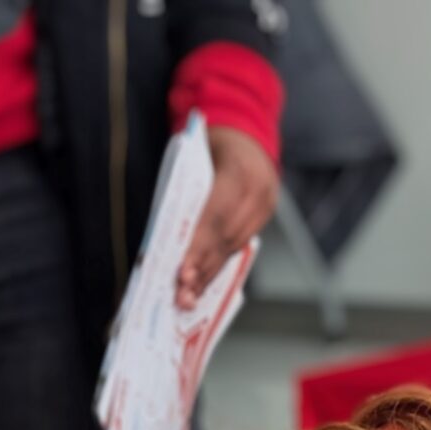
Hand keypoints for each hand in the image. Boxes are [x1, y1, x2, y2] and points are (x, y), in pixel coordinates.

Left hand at [177, 126, 278, 308]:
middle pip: (226, 238)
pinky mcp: (264, 217)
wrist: (247, 129)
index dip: (198, 248)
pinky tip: (203, 284)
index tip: (182, 273)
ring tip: (189, 299)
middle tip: (182, 296)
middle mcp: (259, 191)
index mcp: (240, 171)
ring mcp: (266, 206)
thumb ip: (185, 188)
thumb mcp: (194, 152)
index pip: (216, 217)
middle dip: (202, 269)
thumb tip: (165, 234)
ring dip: (209, 275)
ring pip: (233, 247)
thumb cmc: (210, 141)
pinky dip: (218, 265)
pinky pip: (239, 246)